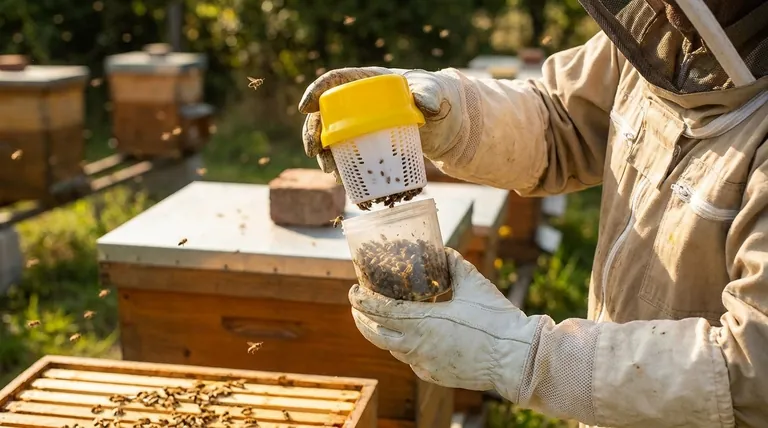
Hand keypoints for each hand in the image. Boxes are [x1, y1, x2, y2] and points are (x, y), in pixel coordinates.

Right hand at [298, 67, 463, 178]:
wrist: (448, 123)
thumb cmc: (441, 98)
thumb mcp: (437, 93)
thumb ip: (431, 94)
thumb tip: (423, 102)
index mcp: (370, 79)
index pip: (336, 80)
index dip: (317, 90)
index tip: (306, 108)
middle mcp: (359, 99)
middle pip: (326, 111)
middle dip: (313, 131)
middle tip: (314, 152)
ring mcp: (362, 121)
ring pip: (332, 134)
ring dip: (324, 153)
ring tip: (331, 171)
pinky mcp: (368, 141)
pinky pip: (346, 151)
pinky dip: (341, 164)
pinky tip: (342, 179)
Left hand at [348, 248, 542, 400]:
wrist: (517, 358)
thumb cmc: (496, 320)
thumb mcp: (473, 284)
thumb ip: (452, 264)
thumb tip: (440, 249)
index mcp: (423, 322)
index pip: (380, 311)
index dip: (362, 300)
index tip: (353, 290)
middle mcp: (417, 347)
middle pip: (375, 334)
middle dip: (362, 318)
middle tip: (357, 305)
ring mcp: (425, 365)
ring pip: (392, 348)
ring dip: (382, 333)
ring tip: (381, 318)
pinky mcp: (434, 376)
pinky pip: (411, 360)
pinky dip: (404, 346)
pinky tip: (409, 337)